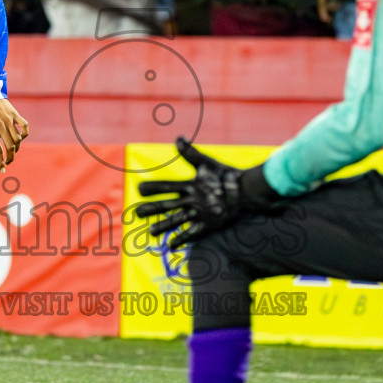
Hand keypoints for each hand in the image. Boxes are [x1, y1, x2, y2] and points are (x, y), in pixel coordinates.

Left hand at [0, 98, 28, 172]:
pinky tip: (21, 137)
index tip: (2, 170)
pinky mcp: (15, 115)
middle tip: (8, 161)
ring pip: (18, 139)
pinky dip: (25, 134)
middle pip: (10, 148)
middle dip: (10, 158)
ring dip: (17, 147)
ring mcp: (9, 120)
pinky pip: (25, 127)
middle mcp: (1, 127)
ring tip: (13, 149)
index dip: (0, 162)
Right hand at [135, 137, 283, 248]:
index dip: (153, 188)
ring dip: (163, 226)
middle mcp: (189, 202)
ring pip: (175, 221)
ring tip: (150, 233)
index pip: (166, 187)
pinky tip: (171, 244)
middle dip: (152, 209)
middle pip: (166, 206)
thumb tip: (177, 138)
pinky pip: (191, 233)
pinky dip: (182, 238)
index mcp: (188, 187)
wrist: (246, 192)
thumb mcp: (208, 164)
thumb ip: (191, 154)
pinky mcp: (206, 225)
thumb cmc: (226, 177)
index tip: (139, 188)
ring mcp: (197, 214)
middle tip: (137, 212)